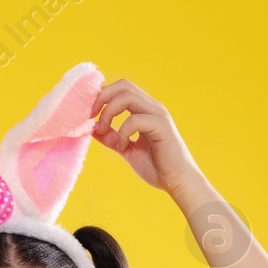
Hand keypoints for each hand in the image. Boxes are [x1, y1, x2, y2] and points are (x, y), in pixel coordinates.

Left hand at [90, 79, 203, 198]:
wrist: (178, 182)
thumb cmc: (157, 167)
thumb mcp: (127, 150)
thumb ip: (112, 138)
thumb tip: (92, 130)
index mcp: (144, 110)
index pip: (121, 89)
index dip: (102, 96)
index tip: (89, 114)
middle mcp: (152, 108)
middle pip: (123, 85)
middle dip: (102, 97)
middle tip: (91, 117)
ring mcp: (158, 115)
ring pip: (128, 96)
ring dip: (109, 112)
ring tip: (103, 131)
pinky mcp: (162, 127)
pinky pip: (135, 119)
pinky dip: (123, 132)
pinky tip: (123, 146)